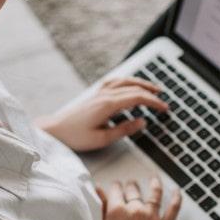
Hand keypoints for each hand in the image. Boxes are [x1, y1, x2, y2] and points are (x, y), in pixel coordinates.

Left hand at [36, 77, 167, 151]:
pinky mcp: (95, 94)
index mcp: (108, 105)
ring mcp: (99, 92)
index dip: (154, 102)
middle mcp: (104, 94)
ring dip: (141, 83)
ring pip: (125, 81)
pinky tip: (131, 84)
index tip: (165, 108)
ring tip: (153, 88)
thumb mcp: (102, 139)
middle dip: (151, 93)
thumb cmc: (75, 136)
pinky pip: (115, 81)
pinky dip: (127, 81)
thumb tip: (142, 122)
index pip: (137, 98)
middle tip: (164, 101)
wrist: (55, 130)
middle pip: (134, 88)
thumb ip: (124, 130)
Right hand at [96, 176, 181, 219]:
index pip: (116, 190)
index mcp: (116, 210)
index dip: (116, 187)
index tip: (116, 187)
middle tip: (131, 185)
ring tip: (154, 180)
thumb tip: (98, 190)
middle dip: (131, 186)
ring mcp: (151, 218)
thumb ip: (100, 208)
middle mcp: (135, 210)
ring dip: (154, 184)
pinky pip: (173, 208)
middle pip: (134, 190)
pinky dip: (176, 197)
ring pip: (154, 194)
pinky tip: (176, 191)